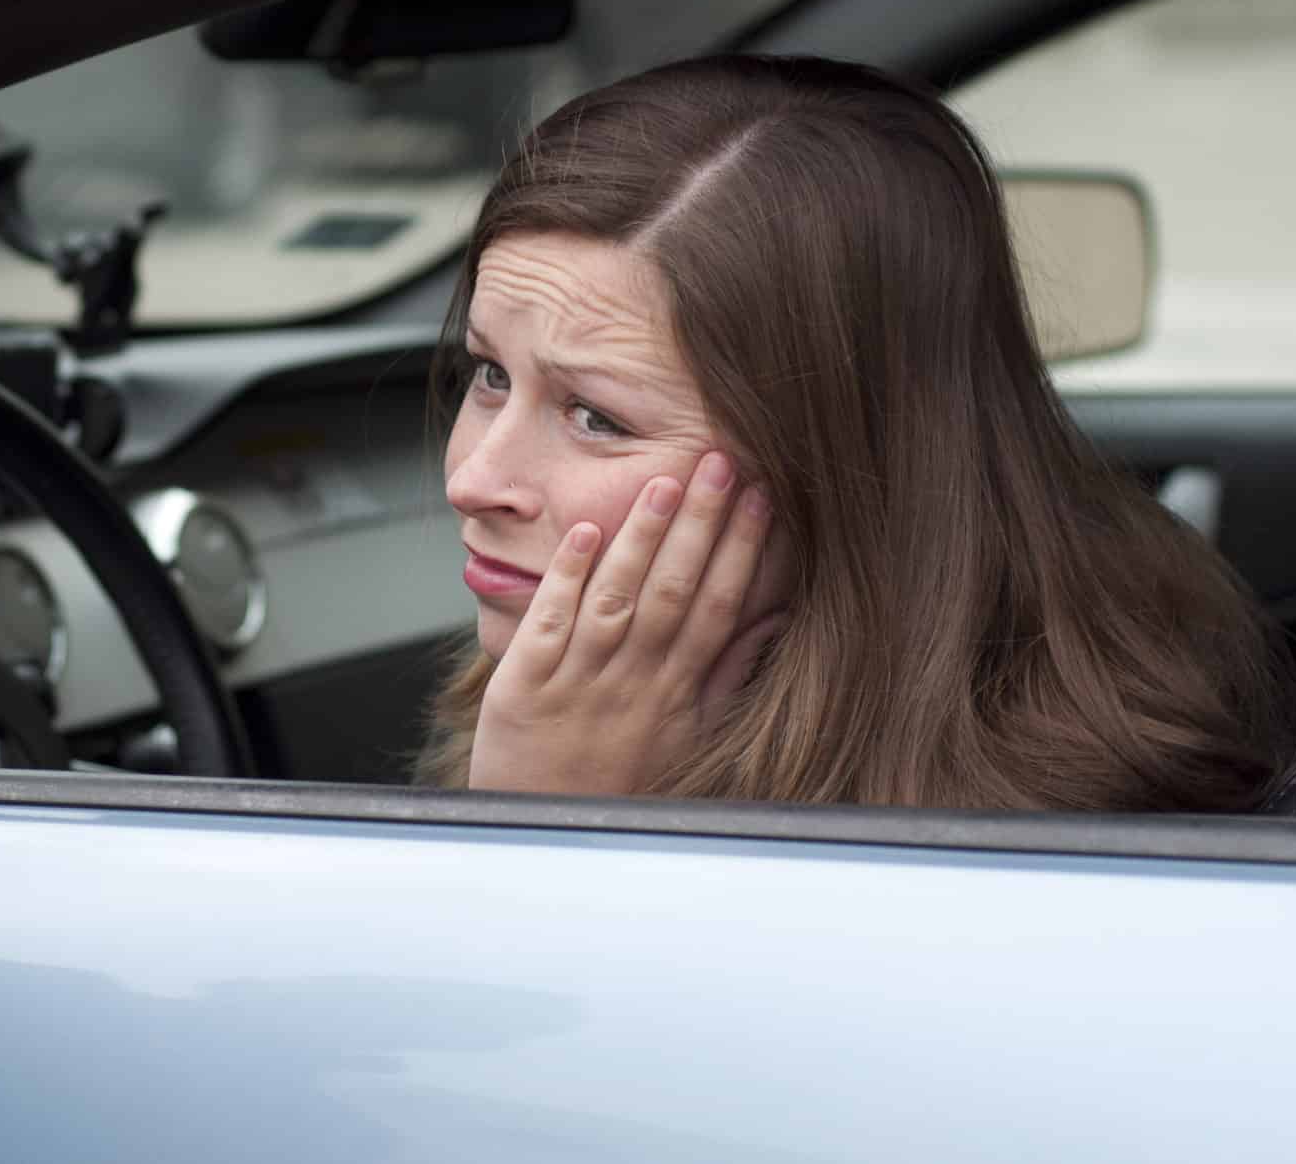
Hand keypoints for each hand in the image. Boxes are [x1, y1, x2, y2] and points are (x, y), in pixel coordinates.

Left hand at [469, 452, 777, 796]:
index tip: (763, 497)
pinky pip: (548, 625)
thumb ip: (729, 677)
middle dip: (700, 525)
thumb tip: (773, 622)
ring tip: (663, 482)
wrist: (545, 834)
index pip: (716, 608)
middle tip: (721, 462)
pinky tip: (585, 533)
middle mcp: (632, 682)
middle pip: (673, 592)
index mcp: (676, 691)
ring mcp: (577, 683)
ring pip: (616, 600)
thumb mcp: (691, 737)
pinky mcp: (522, 688)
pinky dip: (566, 578)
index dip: (742, 551)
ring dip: (641, 539)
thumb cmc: (621, 782)